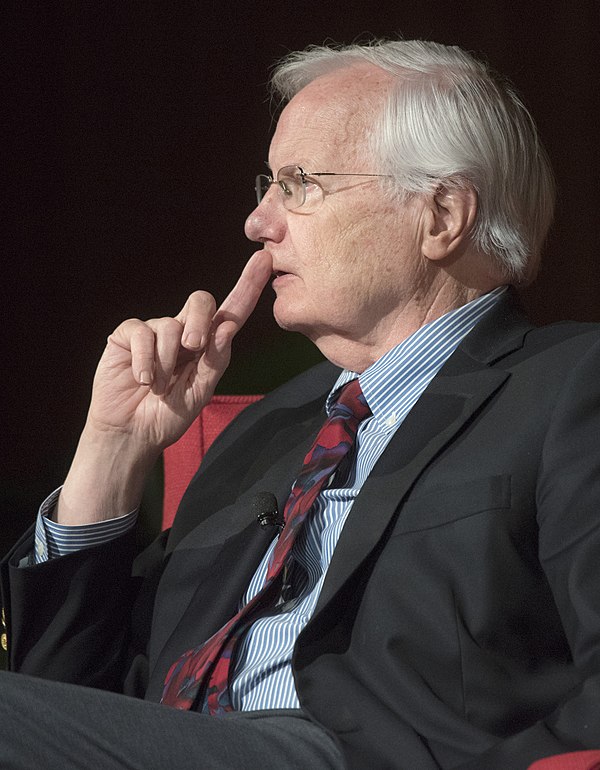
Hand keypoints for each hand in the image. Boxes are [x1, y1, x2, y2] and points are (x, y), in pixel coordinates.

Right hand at [88, 250, 271, 450]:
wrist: (131, 433)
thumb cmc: (168, 415)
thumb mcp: (200, 392)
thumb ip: (215, 361)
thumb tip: (226, 327)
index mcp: (207, 345)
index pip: (231, 311)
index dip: (248, 286)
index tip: (265, 261)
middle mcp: (183, 332)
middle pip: (201, 301)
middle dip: (200, 322)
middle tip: (193, 348)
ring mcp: (155, 331)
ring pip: (170, 324)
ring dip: (166, 360)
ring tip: (158, 385)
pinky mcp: (128, 335)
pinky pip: (141, 332)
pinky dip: (145, 359)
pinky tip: (142, 378)